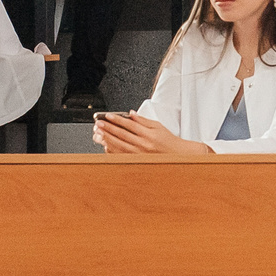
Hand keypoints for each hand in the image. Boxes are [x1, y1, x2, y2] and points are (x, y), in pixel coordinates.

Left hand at [92, 113, 210, 155]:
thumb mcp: (157, 126)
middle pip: (122, 135)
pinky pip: (122, 156)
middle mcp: (144, 145)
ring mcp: (140, 155)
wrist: (176, 155)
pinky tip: (105, 145)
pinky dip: (113, 150)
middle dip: (109, 128)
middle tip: (99, 123)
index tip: (107, 116)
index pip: (130, 125)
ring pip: (120, 146)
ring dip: (108, 139)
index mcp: (149, 135)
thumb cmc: (167, 140)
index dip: (118, 120)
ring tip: (99, 133)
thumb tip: (130, 114)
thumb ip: (143, 120)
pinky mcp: (138, 161)